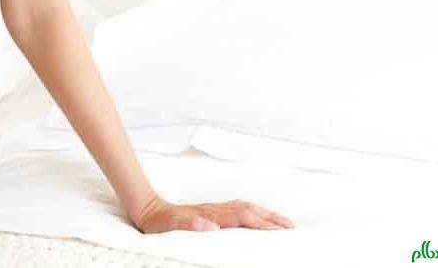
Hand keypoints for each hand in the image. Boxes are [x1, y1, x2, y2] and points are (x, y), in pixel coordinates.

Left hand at [131, 195, 294, 232]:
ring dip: (265, 213)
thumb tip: (210, 227)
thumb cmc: (160, 223)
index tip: (279, 230)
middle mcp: (214, 209)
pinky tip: (258, 214)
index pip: (241, 217)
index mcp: (209, 214)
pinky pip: (238, 208)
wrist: (147, 209)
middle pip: (249, 210)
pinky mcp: (211, 210)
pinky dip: (253, 211)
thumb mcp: (171, 227)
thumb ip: (190, 225)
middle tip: (291, 228)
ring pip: (245, 207)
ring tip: (282, 222)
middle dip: (271, 218)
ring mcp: (213, 208)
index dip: (261, 223)